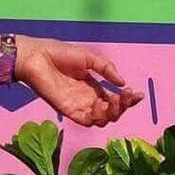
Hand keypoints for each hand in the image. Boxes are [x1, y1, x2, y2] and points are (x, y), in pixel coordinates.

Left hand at [13, 36, 144, 127]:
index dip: (128, 99)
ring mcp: (78, 106)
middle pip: (111, 112)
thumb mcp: (87, 57)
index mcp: (92, 87)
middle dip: (124, 107)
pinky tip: (101, 104)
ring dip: (113, 113)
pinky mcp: (68, 110)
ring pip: (102, 120)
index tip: (138, 94)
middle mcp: (87, 99)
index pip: (114, 99)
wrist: (36, 55)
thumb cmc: (58, 53)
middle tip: (128, 96)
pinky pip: (87, 121)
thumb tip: (123, 82)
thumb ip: (105, 68)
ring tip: (115, 100)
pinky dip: (98, 117)